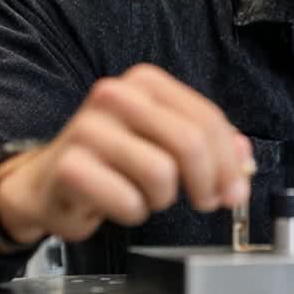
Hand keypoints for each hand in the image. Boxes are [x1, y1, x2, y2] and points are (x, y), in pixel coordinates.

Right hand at [0, 63, 252, 248]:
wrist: (49, 183)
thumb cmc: (113, 161)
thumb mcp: (165, 143)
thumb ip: (210, 145)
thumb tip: (244, 160)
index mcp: (145, 82)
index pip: (207, 119)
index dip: (230, 162)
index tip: (234, 190)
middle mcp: (115, 95)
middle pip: (190, 142)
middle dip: (208, 182)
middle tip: (206, 202)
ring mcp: (88, 128)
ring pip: (161, 174)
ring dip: (163, 199)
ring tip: (147, 196)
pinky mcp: (69, 166)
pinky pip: (128, 200)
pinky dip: (133, 212)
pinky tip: (119, 204)